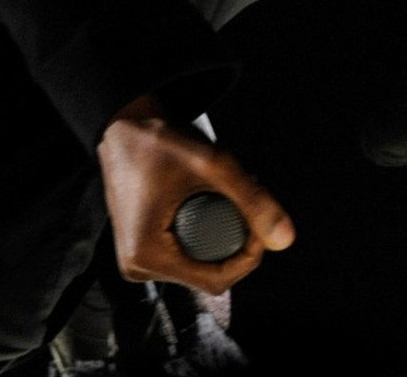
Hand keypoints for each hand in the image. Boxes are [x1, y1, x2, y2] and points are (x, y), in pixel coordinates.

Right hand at [96, 96, 293, 295]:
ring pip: (198, 264)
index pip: (216, 280)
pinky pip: (183, 254)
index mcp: (146, 257)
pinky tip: (211, 204)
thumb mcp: (211, 165)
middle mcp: (137, 266)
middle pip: (208, 274)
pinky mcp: (140, 248)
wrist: (122, 125)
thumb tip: (285, 239)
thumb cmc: (155, 141)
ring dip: (221, 237)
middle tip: (246, 201)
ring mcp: (136, 260)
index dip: (248, 258)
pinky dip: (203, 234)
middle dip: (236, 243)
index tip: (259, 224)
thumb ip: (252, 200)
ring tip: (228, 197)